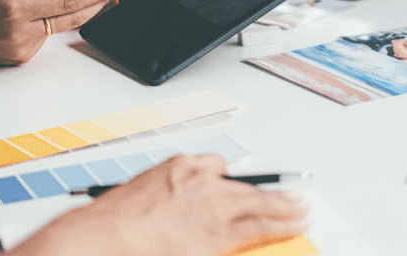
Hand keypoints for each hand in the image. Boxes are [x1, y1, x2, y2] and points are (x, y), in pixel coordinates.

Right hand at [0, 0, 125, 65]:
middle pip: (73, 18)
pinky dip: (45, 23)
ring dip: (66, 12)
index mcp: (15, 9)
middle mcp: (22, 33)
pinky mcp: (20, 59)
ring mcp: (22, 49)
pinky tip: (31, 15)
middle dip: (98, 4)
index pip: (69, 1)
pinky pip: (43, 37)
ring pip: (57, 27)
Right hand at [9, 154, 308, 255]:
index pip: (215, 166)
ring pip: (259, 204)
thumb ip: (162, 197)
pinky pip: (256, 229)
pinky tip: (291, 226)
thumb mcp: (138, 197)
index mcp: (179, 168)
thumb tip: (170, 212)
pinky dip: (277, 227)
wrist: (105, 240)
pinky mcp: (219, 237)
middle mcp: (201, 184)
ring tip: (302, 210)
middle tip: (290, 194)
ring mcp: (213, 210)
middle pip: (245, 185)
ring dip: (284, 207)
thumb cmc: (111, 224)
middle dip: (269, 191)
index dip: (226, 179)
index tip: (234, 184)